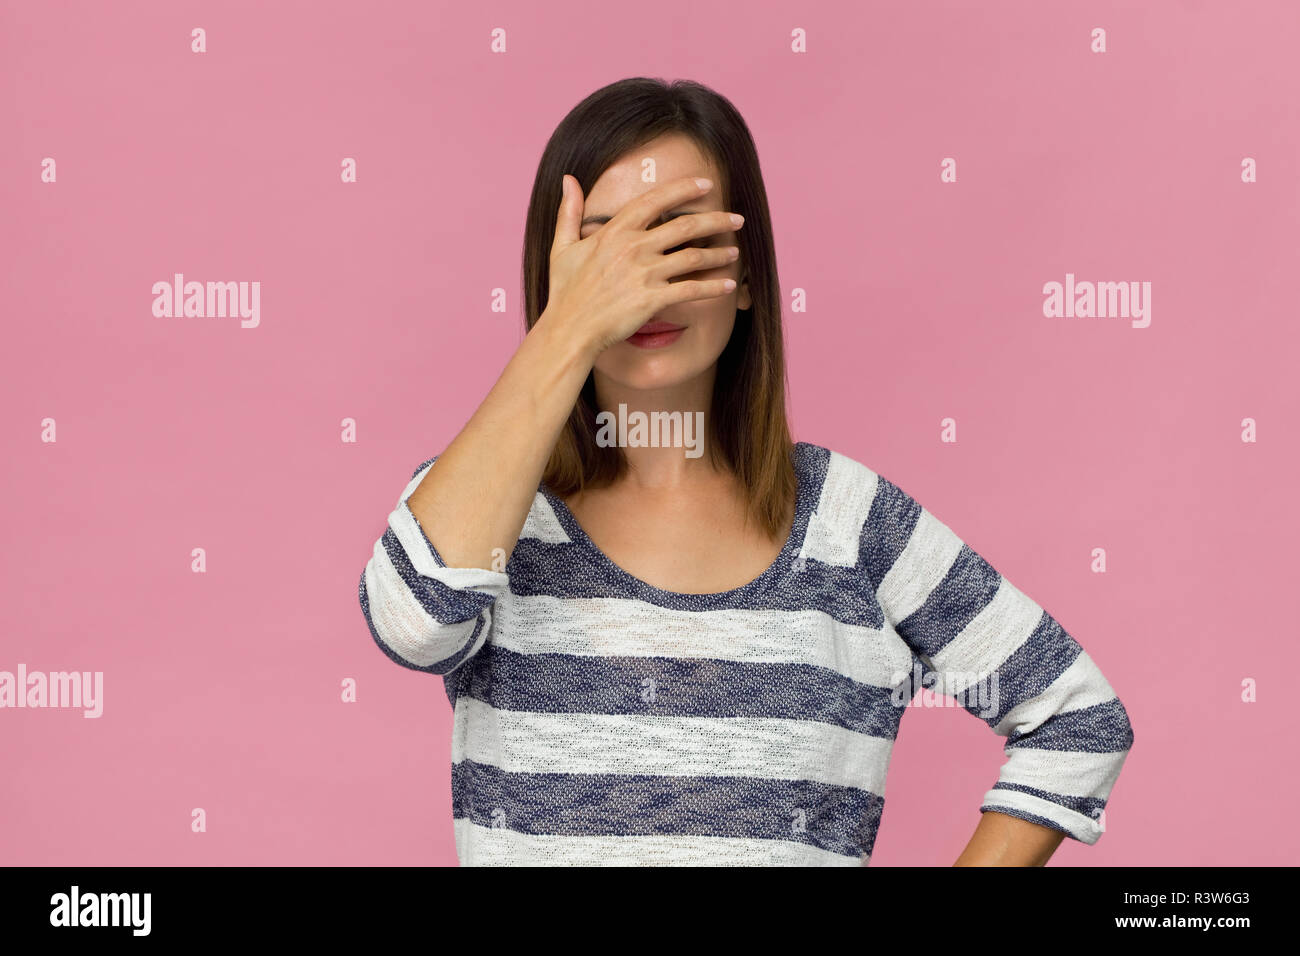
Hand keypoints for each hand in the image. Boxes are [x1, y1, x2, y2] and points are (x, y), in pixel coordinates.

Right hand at [543, 174, 743, 355]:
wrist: (570, 330)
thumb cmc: (565, 291)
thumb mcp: (562, 246)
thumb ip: (569, 211)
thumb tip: (568, 179)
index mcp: (615, 231)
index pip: (656, 200)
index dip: (685, 189)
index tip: (706, 184)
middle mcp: (634, 247)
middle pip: (685, 226)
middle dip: (716, 219)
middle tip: (737, 218)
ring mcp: (645, 273)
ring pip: (693, 257)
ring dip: (719, 254)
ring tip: (734, 252)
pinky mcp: (653, 299)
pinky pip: (691, 290)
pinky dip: (713, 288)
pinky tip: (728, 286)